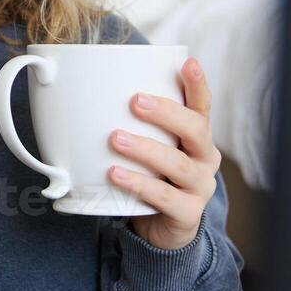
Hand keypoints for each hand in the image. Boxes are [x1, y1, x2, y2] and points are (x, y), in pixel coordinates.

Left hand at [106, 57, 221, 250]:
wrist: (161, 228)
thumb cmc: (151, 176)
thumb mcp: (148, 145)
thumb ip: (131, 122)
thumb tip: (85, 91)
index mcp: (197, 136)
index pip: (202, 106)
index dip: (198, 85)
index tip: (189, 63)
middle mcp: (204, 158)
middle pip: (196, 130)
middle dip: (167, 113)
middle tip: (135, 101)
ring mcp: (199, 187)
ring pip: (178, 164)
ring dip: (146, 149)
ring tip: (116, 138)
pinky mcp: (187, 214)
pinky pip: (164, 197)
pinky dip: (139, 184)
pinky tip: (115, 174)